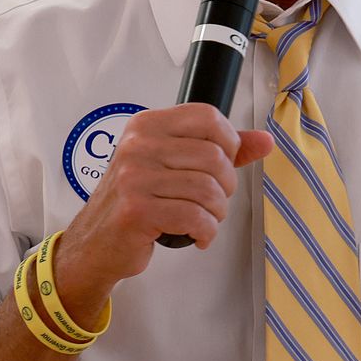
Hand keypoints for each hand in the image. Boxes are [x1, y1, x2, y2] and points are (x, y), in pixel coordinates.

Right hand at [55, 103, 272, 307]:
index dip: (229, 142)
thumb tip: (264, 141)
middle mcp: (138, 146)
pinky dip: (205, 232)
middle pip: (214, 157)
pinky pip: (194, 217)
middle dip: (225, 186)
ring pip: (208, 189)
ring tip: (204, 220)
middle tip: (212, 201)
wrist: (96, 243)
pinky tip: (197, 236)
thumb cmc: (136, 201)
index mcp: (147, 126)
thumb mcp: (172, 165)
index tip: (224, 163)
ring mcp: (134, 177)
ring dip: (216, 213)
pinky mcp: (137, 210)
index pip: (207, 117)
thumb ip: (220, 150)